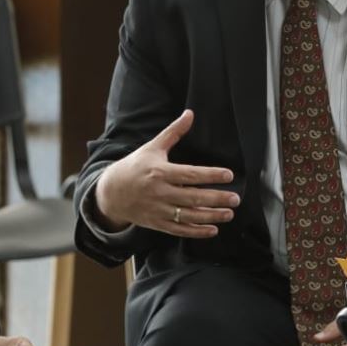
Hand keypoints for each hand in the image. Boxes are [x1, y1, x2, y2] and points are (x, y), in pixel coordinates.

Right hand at [93, 109, 239, 237]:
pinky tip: (213, 229)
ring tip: (229, 213)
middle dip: (216, 199)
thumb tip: (189, 113)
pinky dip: (196, 232)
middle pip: (193, 197)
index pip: (190, 175)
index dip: (210, 175)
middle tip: (236, 199)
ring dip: (211, 216)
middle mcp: (160, 192)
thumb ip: (173, 132)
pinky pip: (179, 230)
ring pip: (189, 216)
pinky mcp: (157, 223)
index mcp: (160, 172)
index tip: (228, 175)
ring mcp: (158, 210)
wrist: (110, 192)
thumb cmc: (134, 166)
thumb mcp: (152, 147)